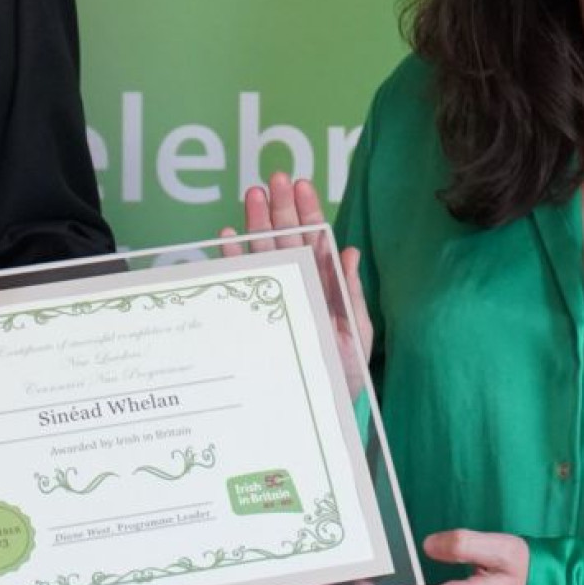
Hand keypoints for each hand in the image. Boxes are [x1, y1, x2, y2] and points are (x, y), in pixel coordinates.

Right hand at [220, 173, 373, 391]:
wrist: (317, 406)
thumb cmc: (341, 372)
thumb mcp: (355, 333)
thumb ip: (350, 293)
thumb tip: (350, 251)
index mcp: (325, 284)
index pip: (316, 239)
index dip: (308, 210)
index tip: (300, 185)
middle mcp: (298, 283)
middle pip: (287, 237)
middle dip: (280, 207)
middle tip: (273, 178)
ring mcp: (274, 294)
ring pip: (264, 251)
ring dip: (257, 223)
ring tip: (252, 194)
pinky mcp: (253, 311)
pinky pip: (242, 280)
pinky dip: (234, 259)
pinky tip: (227, 237)